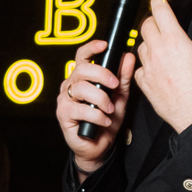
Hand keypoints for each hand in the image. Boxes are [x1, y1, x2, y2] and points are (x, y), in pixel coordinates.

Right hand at [56, 37, 138, 172]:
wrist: (99, 146)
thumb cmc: (106, 120)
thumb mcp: (120, 97)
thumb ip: (123, 78)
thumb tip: (128, 57)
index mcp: (82, 78)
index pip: (82, 56)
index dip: (91, 48)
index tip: (104, 45)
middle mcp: (70, 85)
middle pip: (82, 70)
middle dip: (101, 74)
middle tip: (115, 84)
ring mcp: (64, 99)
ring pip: (81, 89)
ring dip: (100, 99)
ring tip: (109, 109)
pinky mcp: (63, 114)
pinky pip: (79, 109)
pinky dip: (96, 115)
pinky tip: (104, 121)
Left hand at [132, 0, 191, 132]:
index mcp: (175, 40)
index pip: (160, 11)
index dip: (158, 1)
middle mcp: (159, 51)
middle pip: (145, 25)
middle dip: (152, 20)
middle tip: (159, 22)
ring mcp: (149, 67)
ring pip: (140, 46)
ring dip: (148, 43)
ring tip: (159, 46)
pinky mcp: (145, 83)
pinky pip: (139, 68)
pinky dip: (145, 65)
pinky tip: (154, 68)